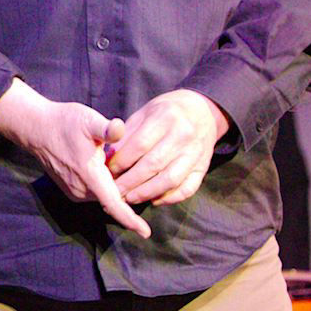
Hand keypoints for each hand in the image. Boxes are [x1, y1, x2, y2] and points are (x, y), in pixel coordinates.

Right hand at [0, 78, 149, 236]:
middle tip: (132, 163)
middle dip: (129, 188)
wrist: (36, 129)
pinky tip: (102, 165)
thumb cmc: (64, 123)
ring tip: (112, 160)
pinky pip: (95, 193)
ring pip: (105, 195)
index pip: (113, 203)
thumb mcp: (87, 120)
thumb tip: (118, 128)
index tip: (146, 233)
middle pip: (115, 198)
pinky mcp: (71, 191)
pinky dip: (104, 185)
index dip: (130, 219)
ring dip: (115, 185)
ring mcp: (75, 191)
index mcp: (89, 175)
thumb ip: (105, 128)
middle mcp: (81, 188)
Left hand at [105, 89, 226, 207]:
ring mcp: (196, 153)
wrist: (201, 110)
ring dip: (147, 193)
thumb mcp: (143, 114)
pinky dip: (170, 198)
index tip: (107, 172)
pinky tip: (154, 200)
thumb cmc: (164, 113)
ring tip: (130, 198)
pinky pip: (188, 188)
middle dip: (130, 181)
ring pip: (170, 179)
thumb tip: (108, 159)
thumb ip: (126, 135)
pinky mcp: (204, 167)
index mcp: (165, 117)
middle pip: (153, 164)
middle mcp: (183, 135)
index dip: (121, 161)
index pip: (139, 145)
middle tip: (114, 192)